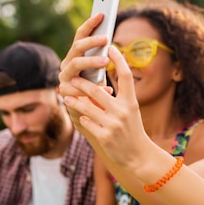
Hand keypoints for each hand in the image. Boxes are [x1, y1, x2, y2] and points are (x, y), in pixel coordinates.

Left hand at [60, 27, 149, 169]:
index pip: (126, 76)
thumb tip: (101, 84)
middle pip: (98, 91)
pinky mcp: (104, 137)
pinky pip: (87, 123)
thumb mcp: (131, 111)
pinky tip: (77, 115)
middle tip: (72, 78)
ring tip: (66, 95)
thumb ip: (119, 97)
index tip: (111, 48)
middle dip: (82, 84)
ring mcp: (113, 125)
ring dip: (75, 100)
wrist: (137, 156)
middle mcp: (123, 111)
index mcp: (131, 102)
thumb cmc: (132, 131)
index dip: (119, 60)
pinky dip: (81, 118)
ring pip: (87, 107)